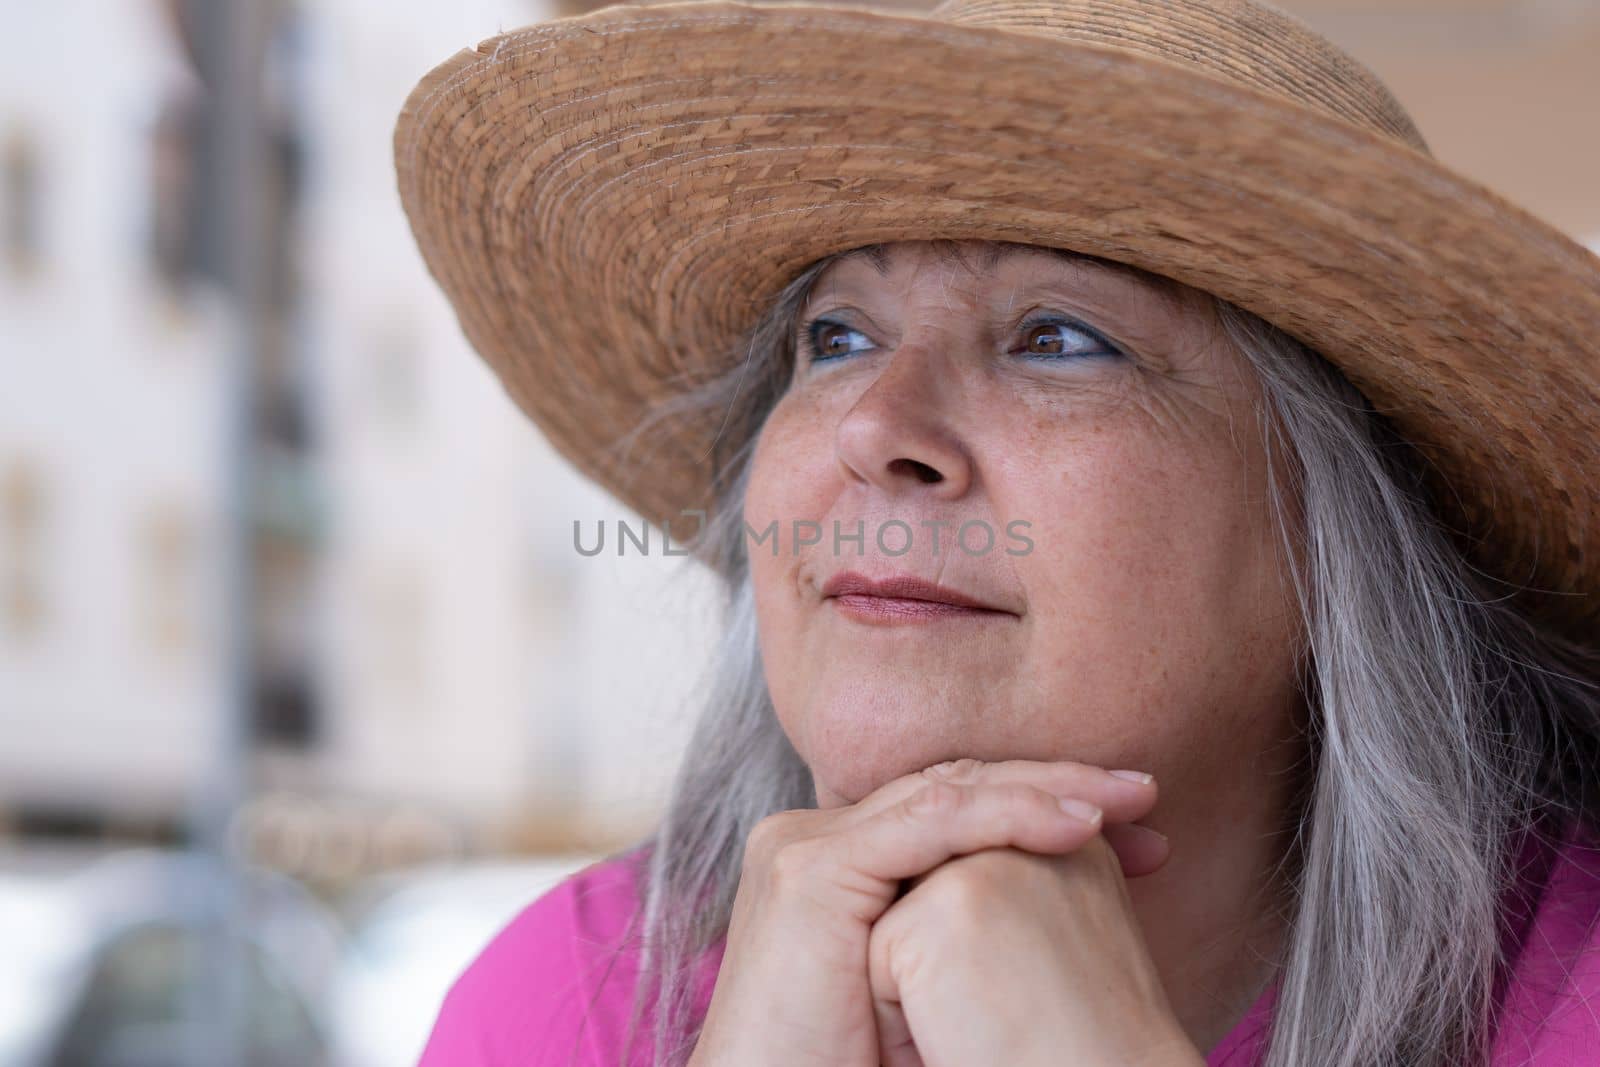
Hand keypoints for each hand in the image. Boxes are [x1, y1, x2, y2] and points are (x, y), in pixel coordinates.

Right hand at [686, 758, 1168, 1066]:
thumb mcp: (922, 993)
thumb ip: (961, 940)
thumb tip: (1059, 923)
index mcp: (835, 860)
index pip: (949, 808)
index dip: (1041, 807)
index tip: (1133, 837)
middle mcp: (812, 837)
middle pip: (951, 789)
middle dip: (1057, 788)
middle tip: (1145, 799)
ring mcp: (805, 847)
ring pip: (946, 795)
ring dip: (1050, 789)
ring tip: (1131, 800)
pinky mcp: (812, 872)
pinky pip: (930, 825)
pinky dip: (1012, 816)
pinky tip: (1080, 824)